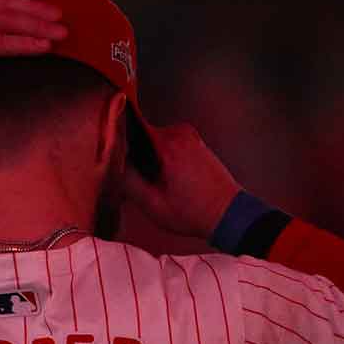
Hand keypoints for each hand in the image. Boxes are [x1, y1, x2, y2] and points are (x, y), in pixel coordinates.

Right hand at [119, 123, 241, 239]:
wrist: (229, 214)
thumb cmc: (194, 213)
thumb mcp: (154, 205)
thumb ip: (129, 182)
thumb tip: (114, 163)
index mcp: (166, 144)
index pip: (130, 128)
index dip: (119, 143)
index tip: (114, 157)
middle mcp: (178, 132)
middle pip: (142, 137)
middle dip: (137, 156)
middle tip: (141, 181)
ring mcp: (190, 135)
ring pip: (155, 142)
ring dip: (152, 159)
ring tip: (159, 183)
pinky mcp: (196, 141)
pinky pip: (170, 144)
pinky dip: (166, 158)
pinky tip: (171, 179)